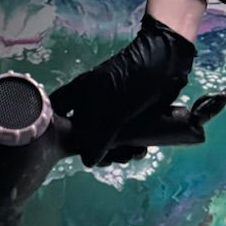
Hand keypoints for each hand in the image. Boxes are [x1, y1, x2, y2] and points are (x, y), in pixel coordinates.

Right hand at [49, 13, 195, 167]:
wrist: (168, 64)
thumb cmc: (133, 80)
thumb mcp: (111, 110)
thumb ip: (96, 137)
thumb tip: (89, 161)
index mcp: (79, 93)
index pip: (57, 112)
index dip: (59, 131)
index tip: (70, 148)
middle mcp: (91, 101)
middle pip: (82, 132)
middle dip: (94, 149)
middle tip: (109, 158)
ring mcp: (111, 108)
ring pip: (104, 137)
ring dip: (116, 150)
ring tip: (129, 155)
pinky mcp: (130, 114)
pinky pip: (124, 136)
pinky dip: (130, 145)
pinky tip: (140, 151)